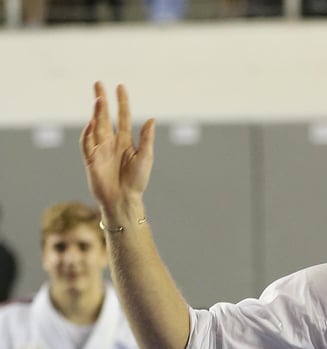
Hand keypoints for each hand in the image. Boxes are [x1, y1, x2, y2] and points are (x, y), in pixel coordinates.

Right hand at [80, 83, 154, 217]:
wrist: (124, 200)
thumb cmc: (137, 181)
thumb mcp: (145, 157)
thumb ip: (147, 139)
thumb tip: (151, 120)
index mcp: (125, 141)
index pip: (122, 117)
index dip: (122, 102)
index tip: (120, 87)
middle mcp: (111, 142)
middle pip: (104, 116)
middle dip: (101, 100)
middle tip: (98, 83)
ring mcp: (100, 149)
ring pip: (96, 125)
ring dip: (96, 112)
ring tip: (99, 98)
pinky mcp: (91, 159)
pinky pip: (87, 142)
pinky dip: (88, 132)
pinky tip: (92, 121)